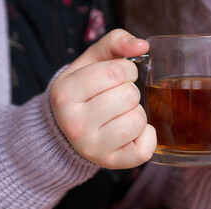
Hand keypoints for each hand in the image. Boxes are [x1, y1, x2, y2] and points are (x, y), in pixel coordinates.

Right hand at [50, 29, 155, 168]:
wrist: (68, 129)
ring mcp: (91, 147)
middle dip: (130, 92)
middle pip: (129, 96)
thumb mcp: (90, 62)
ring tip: (120, 115)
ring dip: (137, 113)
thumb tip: (142, 45)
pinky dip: (146, 137)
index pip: (116, 71)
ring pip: (138, 120)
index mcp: (65, 93)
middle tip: (117, 98)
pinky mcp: (109, 163)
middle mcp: (74, 124)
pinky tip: (131, 133)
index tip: (118, 77)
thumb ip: (114, 42)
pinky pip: (144, 149)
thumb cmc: (85, 91)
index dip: (127, 70)